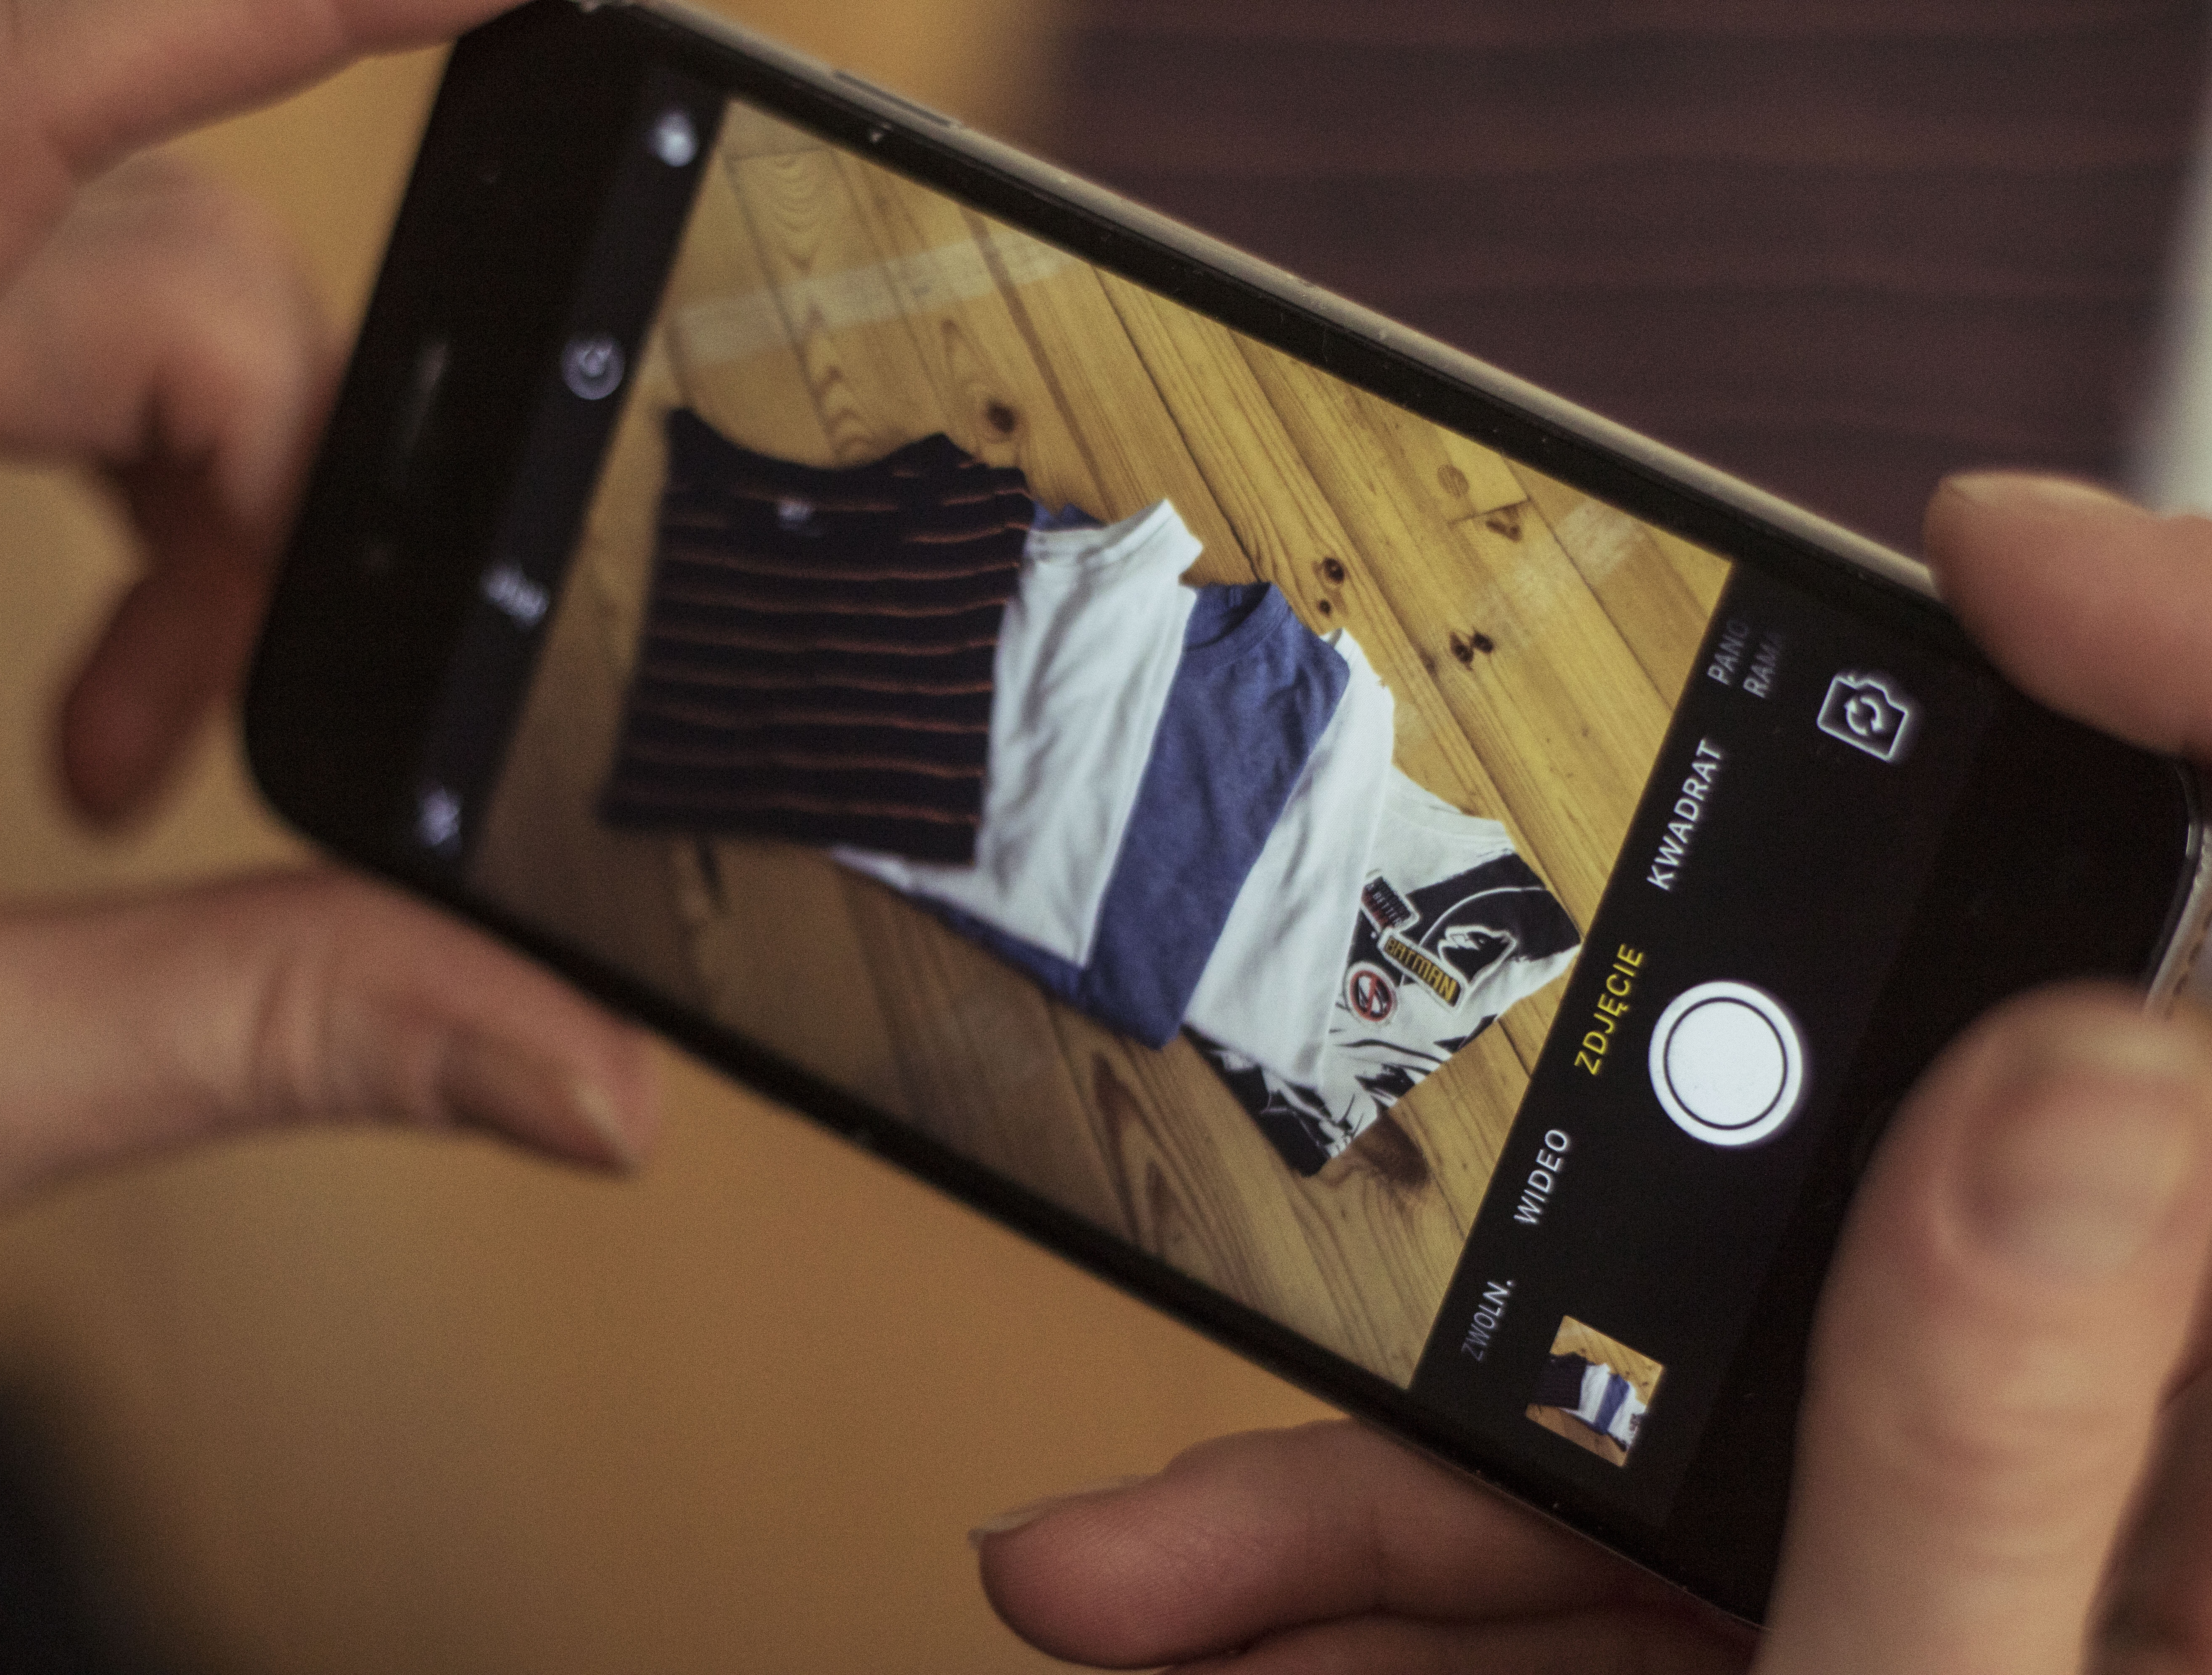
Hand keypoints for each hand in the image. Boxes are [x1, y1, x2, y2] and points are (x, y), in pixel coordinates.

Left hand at [0, 0, 657, 1425]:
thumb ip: (259, 1030)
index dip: (246, 7)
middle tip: (309, 691)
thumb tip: (577, 1061)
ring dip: (212, 524)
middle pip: (114, 261)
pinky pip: (32, 426)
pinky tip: (109, 740)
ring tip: (161, 753)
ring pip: (93, 335)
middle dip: (276, 457)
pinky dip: (145, 556)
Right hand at [975, 475, 2211, 1672]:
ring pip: (1650, 1386)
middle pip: (1858, 1167)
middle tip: (1355, 1116)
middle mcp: (2095, 1471)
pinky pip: (1589, 1543)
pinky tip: (1205, 1608)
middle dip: (1538, 1187)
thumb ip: (1985, 1444)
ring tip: (1143, 1549)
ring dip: (1358, 1469)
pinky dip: (1378, 1582)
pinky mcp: (1796, 1626)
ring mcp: (1932, 1549)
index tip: (1997, 566)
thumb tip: (2060, 1083)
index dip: (2186, 700)